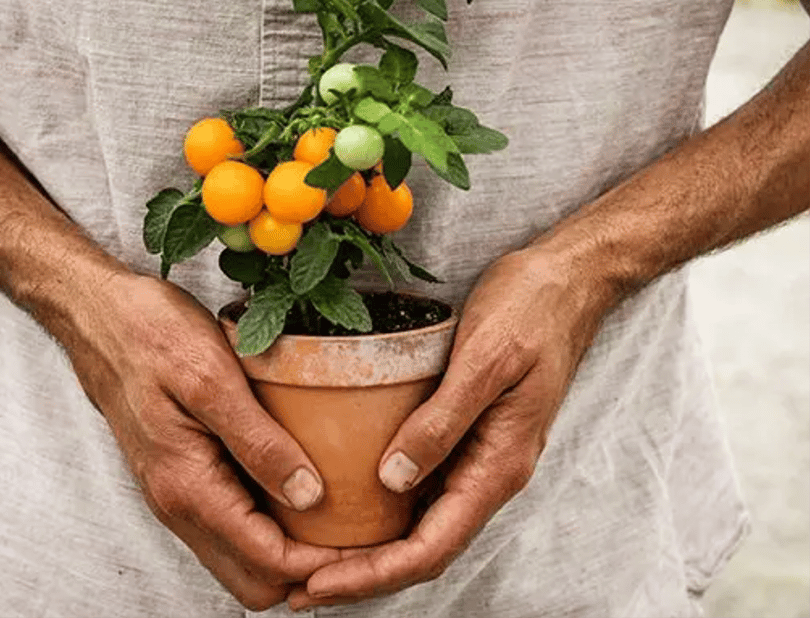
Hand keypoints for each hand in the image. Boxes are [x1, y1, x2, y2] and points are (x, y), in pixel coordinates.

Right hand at [57, 271, 343, 609]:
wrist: (98, 318)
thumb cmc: (148, 335)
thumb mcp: (212, 378)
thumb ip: (258, 442)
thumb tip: (308, 495)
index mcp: (188, 486)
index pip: (268, 560)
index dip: (324, 563)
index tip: (369, 543)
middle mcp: (179, 503)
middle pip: (254, 578)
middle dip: (310, 571)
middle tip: (360, 534)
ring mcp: (177, 493)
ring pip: (241, 556)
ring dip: (290, 550)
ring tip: (340, 516)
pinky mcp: (181, 476)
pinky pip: (230, 524)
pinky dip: (269, 524)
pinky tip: (299, 488)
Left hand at [287, 246, 612, 607]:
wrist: (565, 281)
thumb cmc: (531, 311)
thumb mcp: (484, 360)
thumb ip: (442, 422)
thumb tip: (392, 480)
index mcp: (498, 466)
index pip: (431, 547)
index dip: (373, 574)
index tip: (319, 584)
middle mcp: (489, 472)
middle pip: (423, 548)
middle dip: (364, 574)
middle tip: (302, 587)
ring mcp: (479, 455)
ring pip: (423, 523)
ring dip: (372, 548)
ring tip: (315, 556)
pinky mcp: (468, 434)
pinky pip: (425, 487)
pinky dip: (386, 508)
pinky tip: (351, 503)